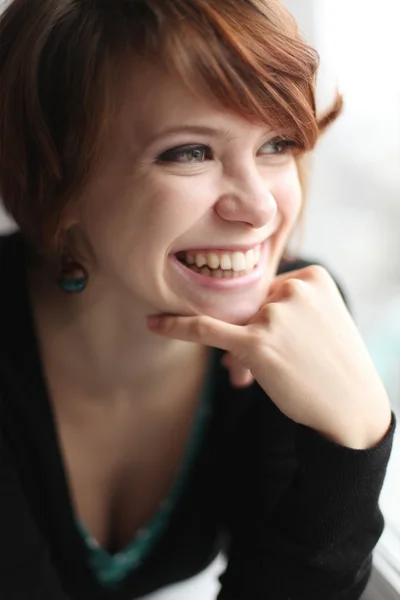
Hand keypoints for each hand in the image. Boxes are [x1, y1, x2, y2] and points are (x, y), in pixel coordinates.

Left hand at [148, 265, 391, 448]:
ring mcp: (275, 316)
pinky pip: (205, 329)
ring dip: (244, 349)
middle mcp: (294, 290)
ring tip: (275, 370)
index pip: (268, 289)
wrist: (351, 408)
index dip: (266, 316)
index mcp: (314, 276)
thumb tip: (232, 315)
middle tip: (282, 360)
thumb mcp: (321, 320)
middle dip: (254, 333)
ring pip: (234, 323)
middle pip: (250, 305)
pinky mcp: (257, 343)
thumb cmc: (334, 366)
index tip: (279, 338)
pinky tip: (153, 323)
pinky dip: (177, 326)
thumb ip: (280, 306)